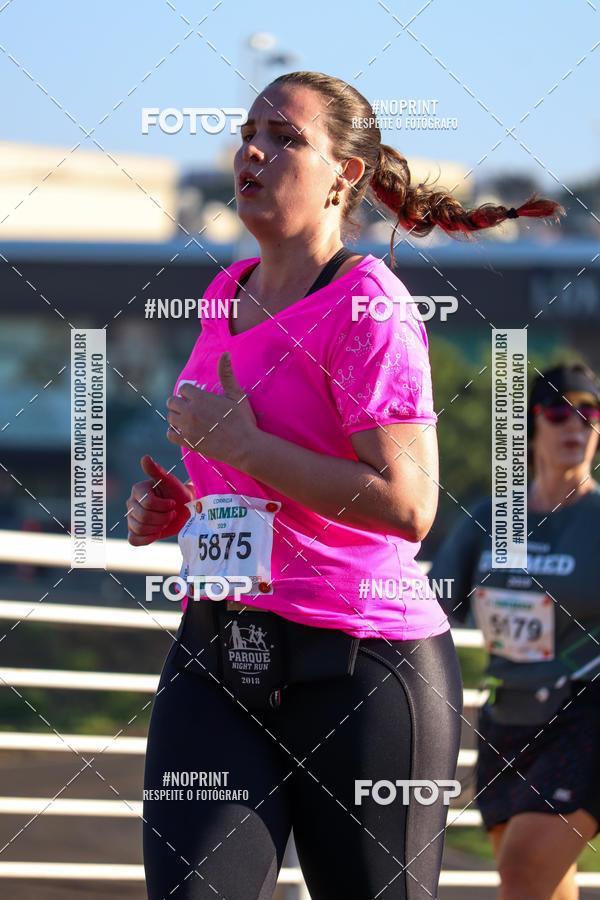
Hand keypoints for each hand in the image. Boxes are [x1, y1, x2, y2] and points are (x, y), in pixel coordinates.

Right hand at [126, 456, 191, 546]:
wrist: (184, 510)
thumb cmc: (178, 494)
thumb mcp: (171, 482)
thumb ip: (157, 471)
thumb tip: (145, 458)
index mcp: (138, 490)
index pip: (148, 503)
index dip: (164, 506)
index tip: (173, 503)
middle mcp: (131, 503)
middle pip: (143, 517)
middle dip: (163, 518)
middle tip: (172, 514)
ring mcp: (131, 518)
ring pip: (139, 529)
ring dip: (158, 527)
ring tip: (166, 522)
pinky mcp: (134, 532)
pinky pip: (133, 540)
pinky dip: (147, 539)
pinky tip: (157, 533)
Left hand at [165, 352, 257, 466]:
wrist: (245, 446)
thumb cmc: (242, 420)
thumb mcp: (236, 394)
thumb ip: (227, 374)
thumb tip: (226, 353)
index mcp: (200, 397)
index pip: (183, 389)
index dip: (189, 392)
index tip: (195, 398)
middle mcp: (190, 411)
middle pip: (172, 402)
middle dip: (179, 403)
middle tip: (189, 408)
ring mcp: (187, 427)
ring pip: (170, 417)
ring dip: (176, 417)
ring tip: (187, 420)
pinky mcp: (187, 442)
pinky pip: (170, 435)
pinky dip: (173, 432)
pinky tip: (182, 432)